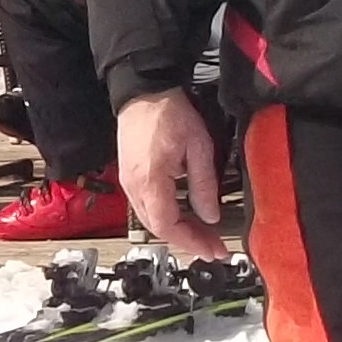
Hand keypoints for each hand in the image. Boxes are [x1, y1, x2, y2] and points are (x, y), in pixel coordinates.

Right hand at [118, 90, 231, 261]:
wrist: (143, 91)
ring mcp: (129, 182)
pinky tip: (185, 216)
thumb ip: (204, 184)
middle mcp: (134, 187)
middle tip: (213, 247)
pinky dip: (167, 217)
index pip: (168, 226)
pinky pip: (147, 207)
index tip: (212, 249)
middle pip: (158, 228)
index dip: (191, 242)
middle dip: (187, 241)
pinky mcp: (130, 176)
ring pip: (152, 220)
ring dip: (178, 231)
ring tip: (203, 235)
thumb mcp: (198, 146)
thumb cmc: (169, 111)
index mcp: (150, 181)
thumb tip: (210, 216)